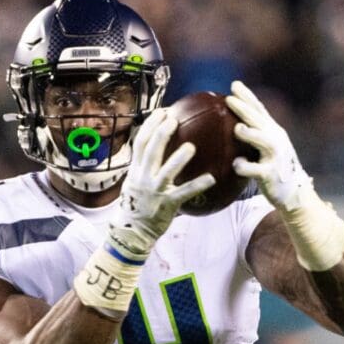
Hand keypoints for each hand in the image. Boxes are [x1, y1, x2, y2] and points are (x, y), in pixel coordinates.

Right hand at [107, 109, 215, 259]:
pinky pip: (184, 193)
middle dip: (161, 133)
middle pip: (150, 150)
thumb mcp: (135, 182)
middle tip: (173, 119)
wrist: (133, 231)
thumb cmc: (138, 204)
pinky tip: (211, 178)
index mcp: (136, 169)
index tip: (162, 112)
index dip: (150, 125)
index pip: (140, 142)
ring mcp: (154, 191)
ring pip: (166, 171)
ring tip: (191, 147)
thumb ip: (145, 165)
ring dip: (178, 158)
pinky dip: (197, 185)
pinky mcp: (166, 205)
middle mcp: (143, 177)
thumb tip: (158, 147)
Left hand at [226, 81, 313, 211]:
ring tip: (237, 128)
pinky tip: (237, 165)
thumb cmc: (275, 170)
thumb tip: (231, 125)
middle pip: (259, 120)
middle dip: (245, 108)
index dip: (247, 96)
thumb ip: (254, 137)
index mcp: (273, 132)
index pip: (259, 110)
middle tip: (229, 99)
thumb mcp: (268, 149)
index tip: (234, 84)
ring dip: (250, 134)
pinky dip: (245, 166)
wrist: (294, 194)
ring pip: (262, 141)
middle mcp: (276, 140)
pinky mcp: (271, 174)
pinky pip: (255, 169)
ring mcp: (275, 156)